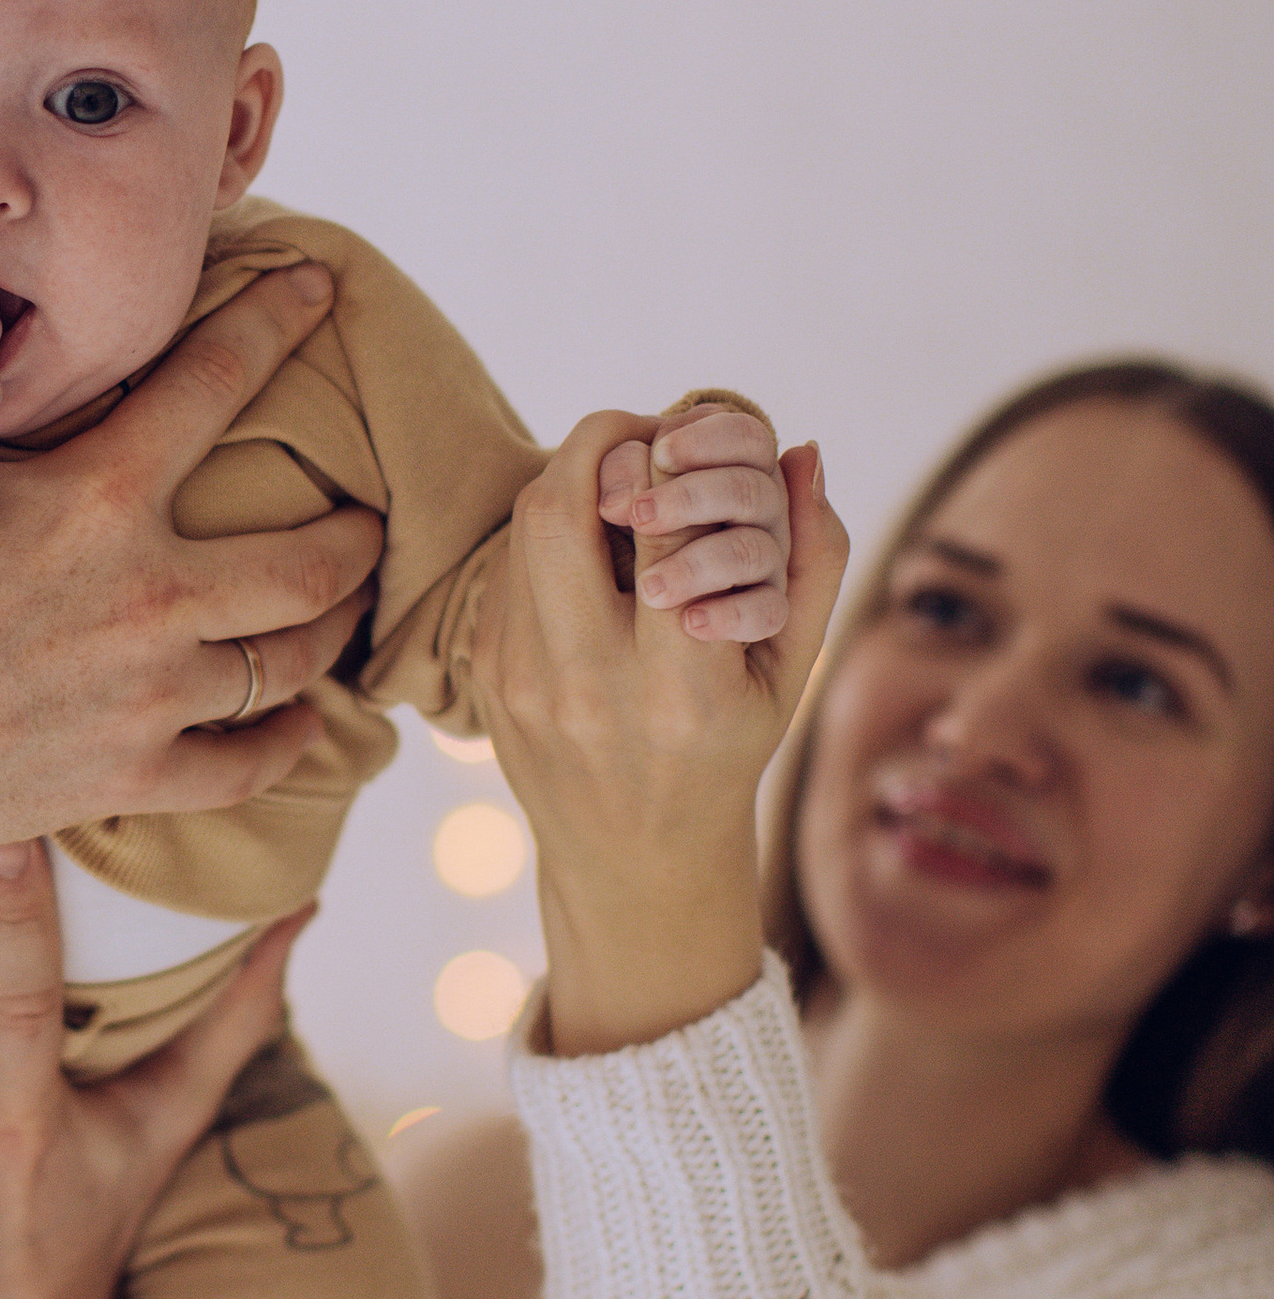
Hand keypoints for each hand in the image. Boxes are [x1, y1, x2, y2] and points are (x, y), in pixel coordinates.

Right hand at [0, 262, 383, 942]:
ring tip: (343, 612)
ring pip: (293, 659)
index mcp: (95, 498)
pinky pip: (248, 762)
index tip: (324, 288)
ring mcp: (147, 696)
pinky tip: (303, 724)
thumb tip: (40, 364)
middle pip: (310, 558)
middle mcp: (145, 595)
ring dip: (331, 630)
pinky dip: (289, 740)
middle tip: (368, 518)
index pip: (218, 379)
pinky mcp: (130, 779)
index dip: (280, 320)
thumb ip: (21, 438)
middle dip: (355, 531)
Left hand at [472, 413, 848, 1058]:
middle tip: (647, 437)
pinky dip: (552, 535)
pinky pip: (508, 568)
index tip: (694, 438)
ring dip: (576, 482)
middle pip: (559, 506)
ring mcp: (522, 683)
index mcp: (680, 688)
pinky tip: (596, 549)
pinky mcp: (487, 676)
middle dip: (604, 443)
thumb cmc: (729, 750)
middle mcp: (589, 686)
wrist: (634, 860)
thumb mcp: (791, 668)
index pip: (665, 528)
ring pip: (524, 527)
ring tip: (628, 487)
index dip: (676, 457)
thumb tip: (800, 449)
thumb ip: (811, 557)